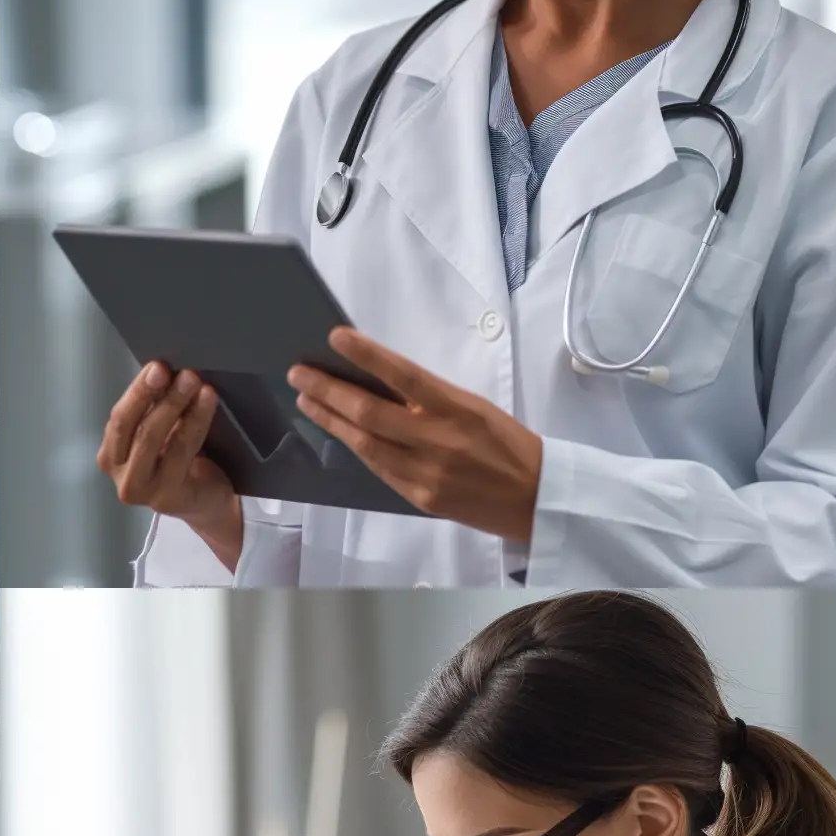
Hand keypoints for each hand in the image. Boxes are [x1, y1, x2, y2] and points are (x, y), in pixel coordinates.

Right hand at [97, 364, 242, 569]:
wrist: (207, 503)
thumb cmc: (182, 464)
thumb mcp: (161, 434)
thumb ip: (155, 409)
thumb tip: (164, 370)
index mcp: (111, 455)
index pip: (119, 419)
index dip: (137, 391)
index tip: (158, 366)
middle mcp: (120, 476)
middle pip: (133, 427)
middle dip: (156, 395)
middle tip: (181, 372)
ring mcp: (141, 490)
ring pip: (154, 438)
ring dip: (177, 404)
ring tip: (196, 382)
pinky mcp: (166, 497)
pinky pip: (181, 451)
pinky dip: (195, 421)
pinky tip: (206, 401)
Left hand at [287, 328, 542, 541]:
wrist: (536, 498)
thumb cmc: (508, 443)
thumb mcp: (476, 408)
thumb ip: (430, 398)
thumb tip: (381, 381)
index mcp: (458, 409)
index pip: (405, 375)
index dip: (367, 355)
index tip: (336, 337)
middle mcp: (439, 440)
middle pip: (371, 412)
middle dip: (328, 391)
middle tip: (299, 372)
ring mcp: (426, 473)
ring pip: (365, 443)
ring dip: (331, 420)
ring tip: (306, 400)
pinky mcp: (420, 498)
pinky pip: (378, 468)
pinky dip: (355, 446)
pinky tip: (337, 431)